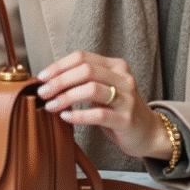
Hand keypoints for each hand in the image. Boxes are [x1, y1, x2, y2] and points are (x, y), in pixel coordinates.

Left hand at [36, 51, 172, 161]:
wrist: (148, 132)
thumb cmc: (118, 110)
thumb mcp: (104, 89)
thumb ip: (84, 81)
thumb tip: (49, 80)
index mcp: (116, 66)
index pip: (82, 57)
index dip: (59, 65)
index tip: (42, 77)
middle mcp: (123, 78)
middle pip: (85, 70)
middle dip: (59, 80)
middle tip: (43, 92)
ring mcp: (126, 98)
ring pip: (91, 89)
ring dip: (66, 97)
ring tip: (51, 106)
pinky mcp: (126, 119)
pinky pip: (98, 114)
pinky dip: (79, 115)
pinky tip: (66, 117)